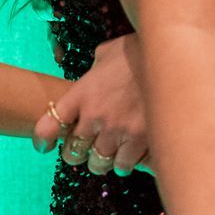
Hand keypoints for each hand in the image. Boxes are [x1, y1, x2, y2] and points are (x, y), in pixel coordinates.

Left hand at [35, 33, 149, 175]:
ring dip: (102, 160)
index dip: (43, 139)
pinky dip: (125, 162)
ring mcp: (118, 129)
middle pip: (72, 152)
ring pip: (98, 163)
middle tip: (87, 149)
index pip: (48, 126)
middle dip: (77, 153)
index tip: (44, 145)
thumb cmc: (139, 50)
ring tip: (111, 154)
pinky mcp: (141, 140)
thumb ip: (94, 71)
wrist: (171, 55)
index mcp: (81, 93)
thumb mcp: (107, 53)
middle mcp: (94, 115)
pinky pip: (124, 165)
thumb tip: (94, 76)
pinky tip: (131, 155)